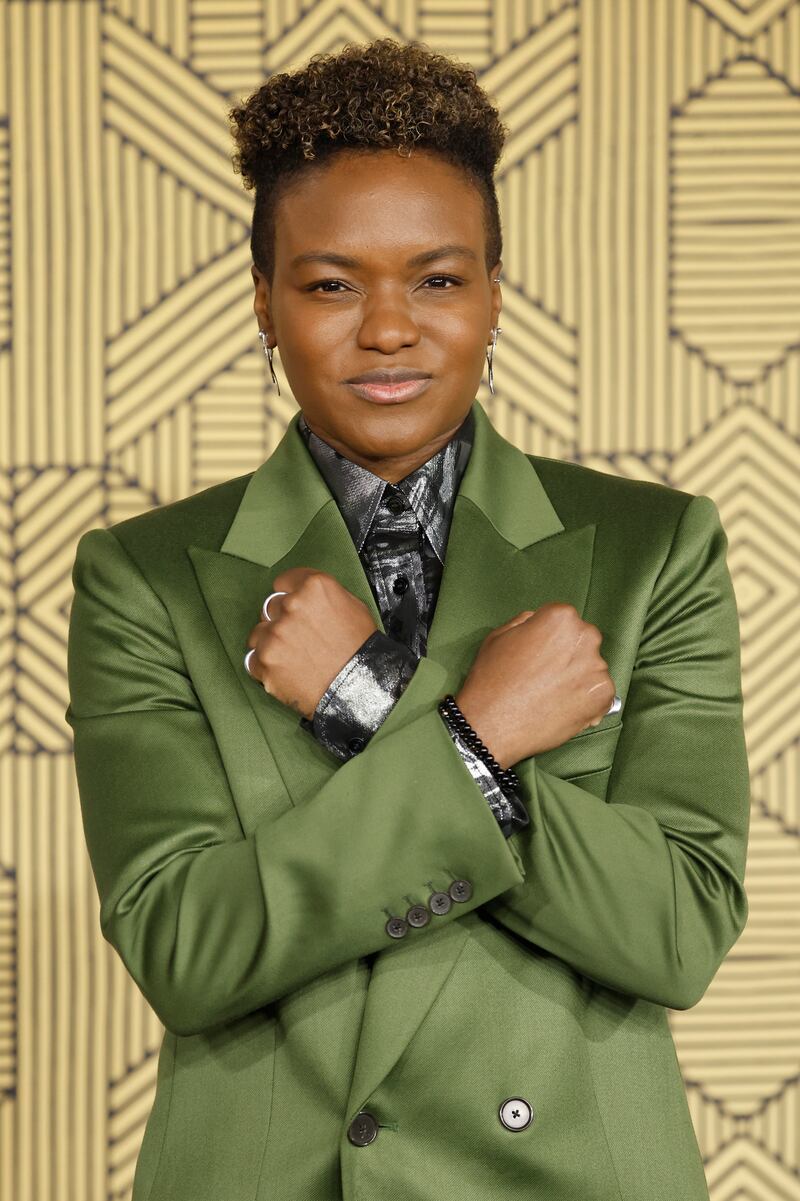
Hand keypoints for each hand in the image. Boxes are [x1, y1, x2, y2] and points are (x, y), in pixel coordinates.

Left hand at [245, 568, 377, 719]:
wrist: (359, 689)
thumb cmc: (361, 651)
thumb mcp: (353, 607)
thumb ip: (324, 596)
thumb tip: (307, 596)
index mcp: (314, 587)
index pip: (284, 582)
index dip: (290, 596)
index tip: (293, 608)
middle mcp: (291, 606)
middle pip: (270, 607)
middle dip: (282, 621)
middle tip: (300, 638)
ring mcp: (275, 634)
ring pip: (258, 633)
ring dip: (271, 643)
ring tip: (293, 658)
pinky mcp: (265, 660)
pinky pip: (253, 659)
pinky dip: (267, 666)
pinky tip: (287, 671)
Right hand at [454, 602, 616, 768]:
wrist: (492, 726)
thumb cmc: (491, 681)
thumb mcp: (499, 636)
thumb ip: (525, 622)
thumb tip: (538, 622)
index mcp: (560, 618)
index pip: (564, 619)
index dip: (549, 636)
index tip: (540, 651)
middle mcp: (585, 638)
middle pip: (582, 641)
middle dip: (568, 654)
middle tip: (545, 675)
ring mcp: (597, 668)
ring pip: (591, 668)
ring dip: (577, 678)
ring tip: (551, 695)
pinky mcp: (603, 696)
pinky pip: (599, 693)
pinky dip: (585, 700)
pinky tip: (561, 707)